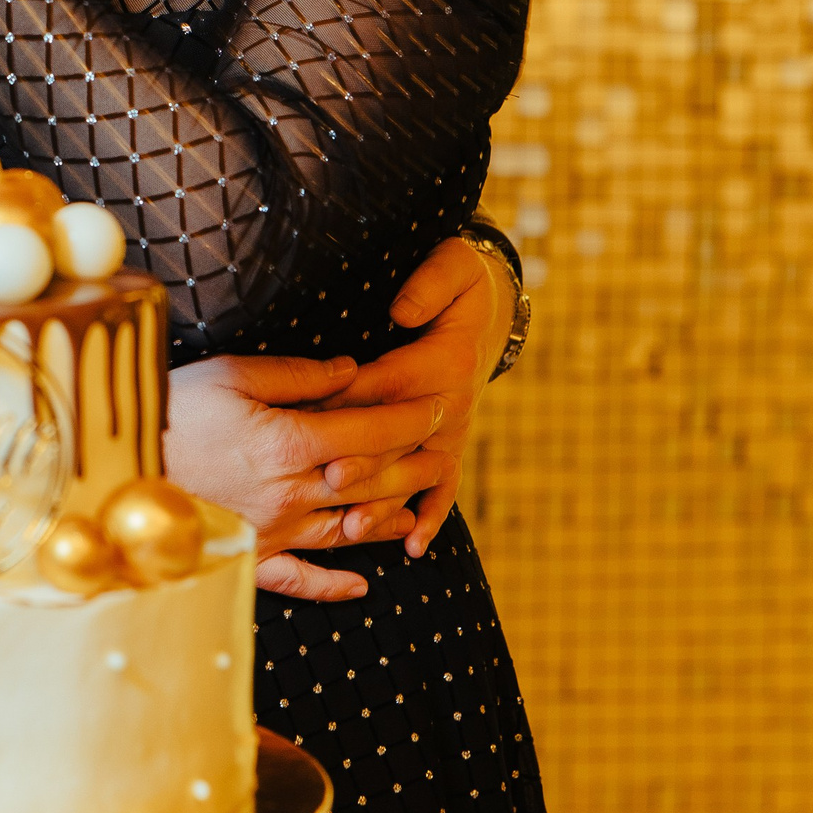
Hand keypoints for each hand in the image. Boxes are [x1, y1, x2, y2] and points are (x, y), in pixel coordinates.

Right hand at [164, 353, 456, 605]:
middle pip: (374, 482)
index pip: (374, 432)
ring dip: (390, 519)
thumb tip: (352, 372)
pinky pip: (300, 580)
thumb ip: (298, 375)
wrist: (114, 466)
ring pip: (350, 531)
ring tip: (417, 507)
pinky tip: (362, 585)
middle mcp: (292, 495)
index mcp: (290, 444)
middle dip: (416, 465)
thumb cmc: (172, 409)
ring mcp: (273, 532)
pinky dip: (334, 586)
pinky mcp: (249, 556)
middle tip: (444, 453)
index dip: (414, 418)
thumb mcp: (233, 373)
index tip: (442, 404)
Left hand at [341, 234, 515, 558]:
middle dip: (363, 461)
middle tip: (329, 481)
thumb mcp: (454, 265)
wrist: (494, 307)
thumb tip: (402, 311)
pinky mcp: (452, 444)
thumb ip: (430, 284)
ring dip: (387, 501)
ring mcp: (453, 429)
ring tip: (355, 529)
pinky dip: (430, 517)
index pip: (389, 383)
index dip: (352, 400)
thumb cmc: (463, 281)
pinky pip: (444, 486)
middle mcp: (451, 402)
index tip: (317, 417)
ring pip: (417, 472)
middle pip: (397, 437)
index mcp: (443, 360)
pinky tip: (409, 548)